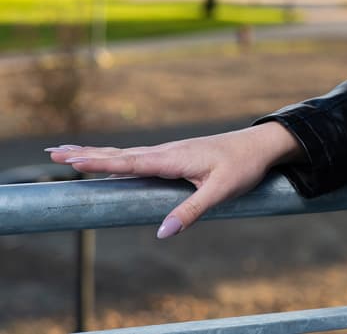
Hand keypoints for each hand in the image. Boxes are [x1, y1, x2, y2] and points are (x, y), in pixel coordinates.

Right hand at [45, 122, 302, 238]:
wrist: (262, 145)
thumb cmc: (243, 167)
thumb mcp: (220, 192)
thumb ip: (191, 212)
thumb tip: (161, 234)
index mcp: (173, 158)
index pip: (130, 162)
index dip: (101, 163)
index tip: (72, 161)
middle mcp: (167, 152)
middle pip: (120, 154)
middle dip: (87, 154)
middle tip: (53, 153)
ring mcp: (170, 152)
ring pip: (127, 153)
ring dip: (98, 153)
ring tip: (70, 153)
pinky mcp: (175, 155)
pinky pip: (138, 155)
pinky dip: (117, 155)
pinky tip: (109, 159)